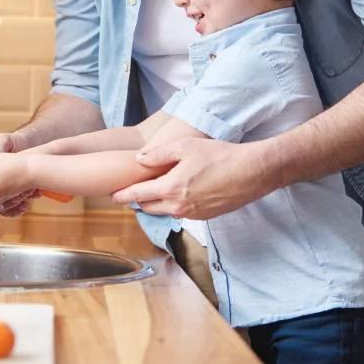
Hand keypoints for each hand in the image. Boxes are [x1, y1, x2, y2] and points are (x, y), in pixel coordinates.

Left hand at [111, 139, 275, 219]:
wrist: (251, 172)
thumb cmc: (219, 156)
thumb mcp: (185, 147)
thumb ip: (158, 154)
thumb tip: (138, 160)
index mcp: (170, 189)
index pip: (137, 195)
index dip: (122, 195)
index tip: (112, 195)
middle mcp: (178, 207)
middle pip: (148, 207)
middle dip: (138, 199)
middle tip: (132, 190)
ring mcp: (192, 214)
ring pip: (164, 211)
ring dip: (156, 202)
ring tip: (155, 189)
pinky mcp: (204, 216)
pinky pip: (181, 212)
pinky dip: (174, 204)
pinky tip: (180, 191)